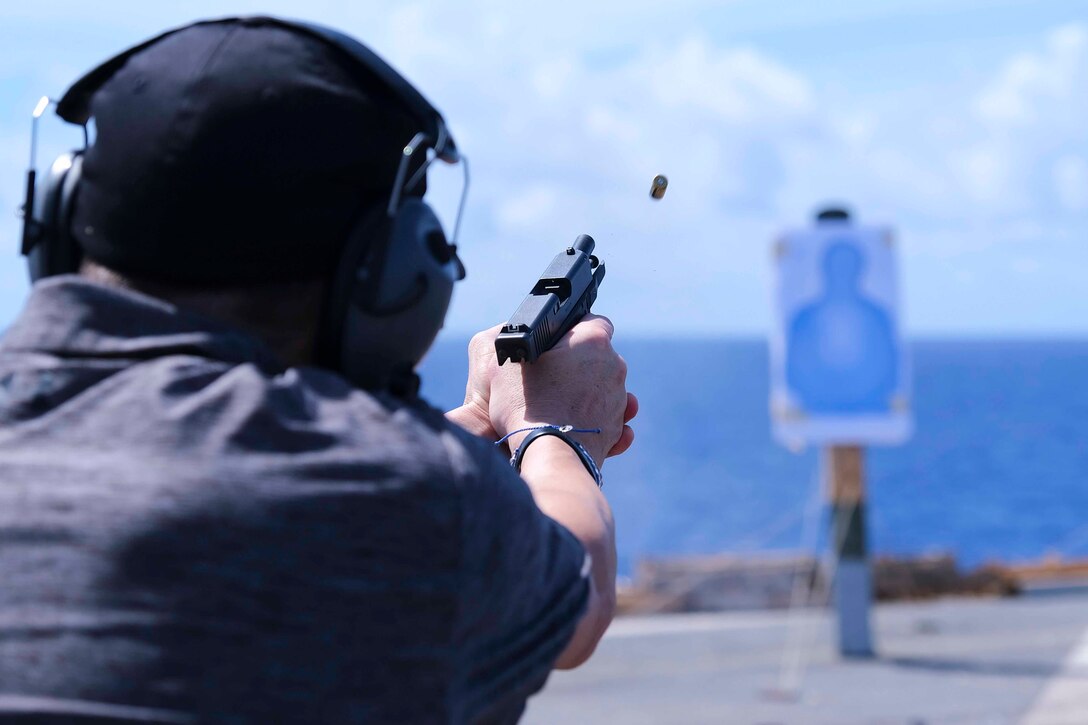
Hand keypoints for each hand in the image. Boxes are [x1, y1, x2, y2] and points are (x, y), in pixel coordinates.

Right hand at [460, 315, 636, 466]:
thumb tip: (520, 343)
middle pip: (596, 356)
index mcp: (593, 341)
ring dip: (584, 394)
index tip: (555, 344)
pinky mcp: (616, 430)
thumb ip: (519, 344)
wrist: (548, 455)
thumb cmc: (526, 406)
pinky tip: (572, 425)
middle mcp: (614, 366)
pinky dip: (592, 421)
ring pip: (601, 389)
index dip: (571, 330)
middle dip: (577, 364)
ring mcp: (618, 400)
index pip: (591, 320)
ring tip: (556, 405)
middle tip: (549, 378)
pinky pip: (606, 419)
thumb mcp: (506, 363)